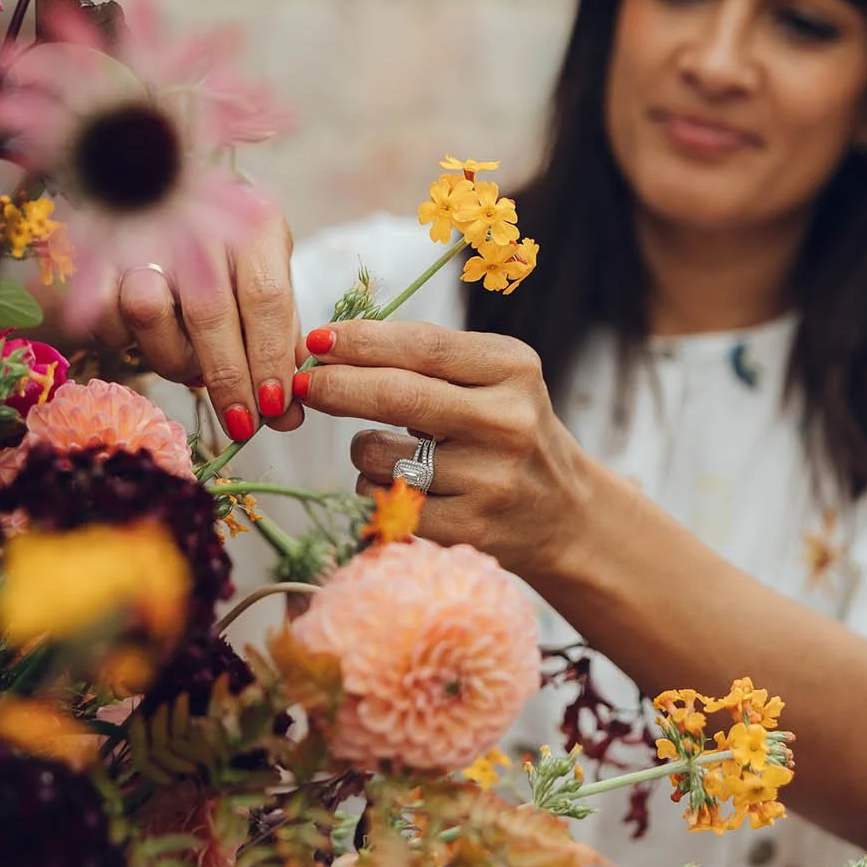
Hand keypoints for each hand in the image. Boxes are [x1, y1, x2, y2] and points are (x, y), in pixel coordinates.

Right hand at [97, 200, 303, 439]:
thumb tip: (289, 418)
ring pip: (148, 313)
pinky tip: (145, 340)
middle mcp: (197, 222)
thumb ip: (279, 341)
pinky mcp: (97, 252)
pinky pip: (106, 315)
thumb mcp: (267, 279)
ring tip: (190, 363)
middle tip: (243, 424)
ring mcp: (143, 233)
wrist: (165, 194)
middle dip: (228, 381)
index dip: (269, 359)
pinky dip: (125, 340)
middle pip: (211, 314)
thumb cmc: (230, 253)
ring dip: (173, 356)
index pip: (266, 300)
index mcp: (254, 225)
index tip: (275, 410)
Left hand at [293, 319, 591, 581]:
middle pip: (397, 395)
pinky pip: (381, 501)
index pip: (424, 346)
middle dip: (336, 386)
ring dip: (362, 450)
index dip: (361, 340)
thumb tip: (331, 346)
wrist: (564, 515)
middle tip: (302, 384)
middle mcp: (508, 421)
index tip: (318, 338)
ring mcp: (490, 479)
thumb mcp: (492, 381)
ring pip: (378, 454)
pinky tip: (405, 490)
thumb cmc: (506, 433)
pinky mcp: (469, 528)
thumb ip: (428, 361)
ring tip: (395, 453)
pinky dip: (374, 491)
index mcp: (513, 369)